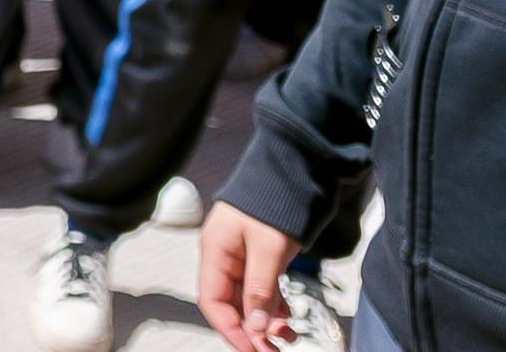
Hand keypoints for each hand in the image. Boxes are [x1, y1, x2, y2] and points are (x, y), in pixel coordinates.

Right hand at [197, 201, 300, 348]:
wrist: (292, 171)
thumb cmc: (273, 202)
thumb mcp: (268, 249)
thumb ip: (260, 289)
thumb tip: (256, 327)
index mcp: (215, 252)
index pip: (213, 301)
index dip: (230, 329)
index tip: (252, 349)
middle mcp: (224, 257)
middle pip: (230, 304)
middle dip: (251, 330)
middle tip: (273, 350)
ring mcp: (242, 257)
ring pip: (248, 300)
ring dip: (266, 321)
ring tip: (289, 336)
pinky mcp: (259, 257)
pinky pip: (261, 290)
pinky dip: (274, 306)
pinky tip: (287, 316)